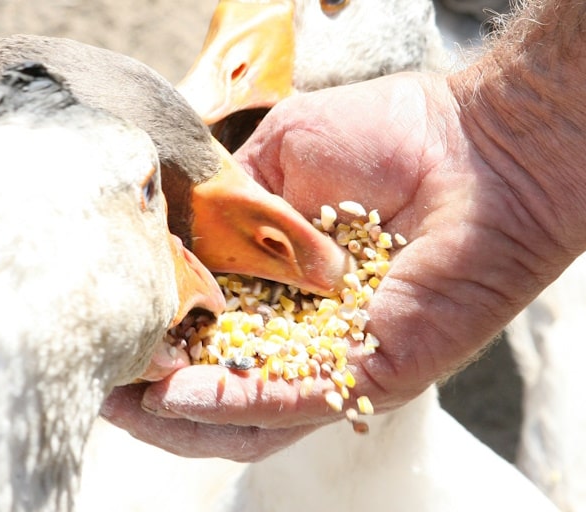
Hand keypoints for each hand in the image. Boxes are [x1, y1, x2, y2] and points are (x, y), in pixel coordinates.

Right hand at [102, 71, 571, 460]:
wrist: (481, 147)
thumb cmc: (395, 138)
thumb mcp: (282, 157)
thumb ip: (228, 203)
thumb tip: (175, 237)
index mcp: (283, 282)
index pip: (209, 325)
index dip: (157, 334)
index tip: (107, 329)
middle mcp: (306, 331)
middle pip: (219, 386)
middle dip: (154, 392)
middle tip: (104, 386)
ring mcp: (336, 360)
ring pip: (247, 415)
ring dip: (179, 413)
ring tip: (126, 402)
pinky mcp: (371, 375)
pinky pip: (292, 402)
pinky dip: (231, 403)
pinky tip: (176, 394)